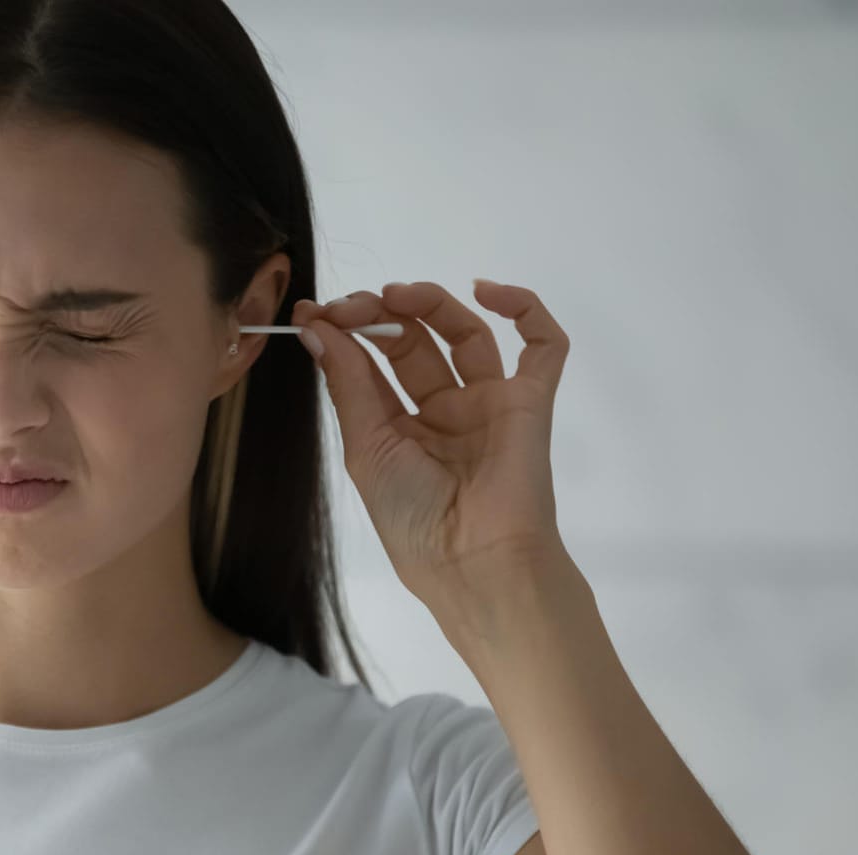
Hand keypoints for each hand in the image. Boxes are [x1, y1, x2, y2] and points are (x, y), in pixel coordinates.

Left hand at [290, 279, 573, 608]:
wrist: (472, 560)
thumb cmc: (411, 517)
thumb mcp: (366, 447)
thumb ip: (347, 383)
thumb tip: (316, 328)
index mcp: (398, 428)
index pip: (371, 364)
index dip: (345, 333)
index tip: (314, 312)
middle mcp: (443, 412)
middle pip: (415, 342)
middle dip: (380, 315)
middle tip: (352, 305)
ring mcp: (488, 404)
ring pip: (467, 334)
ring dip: (431, 304)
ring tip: (397, 295)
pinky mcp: (530, 402)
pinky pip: (544, 347)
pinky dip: (525, 309)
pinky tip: (487, 291)